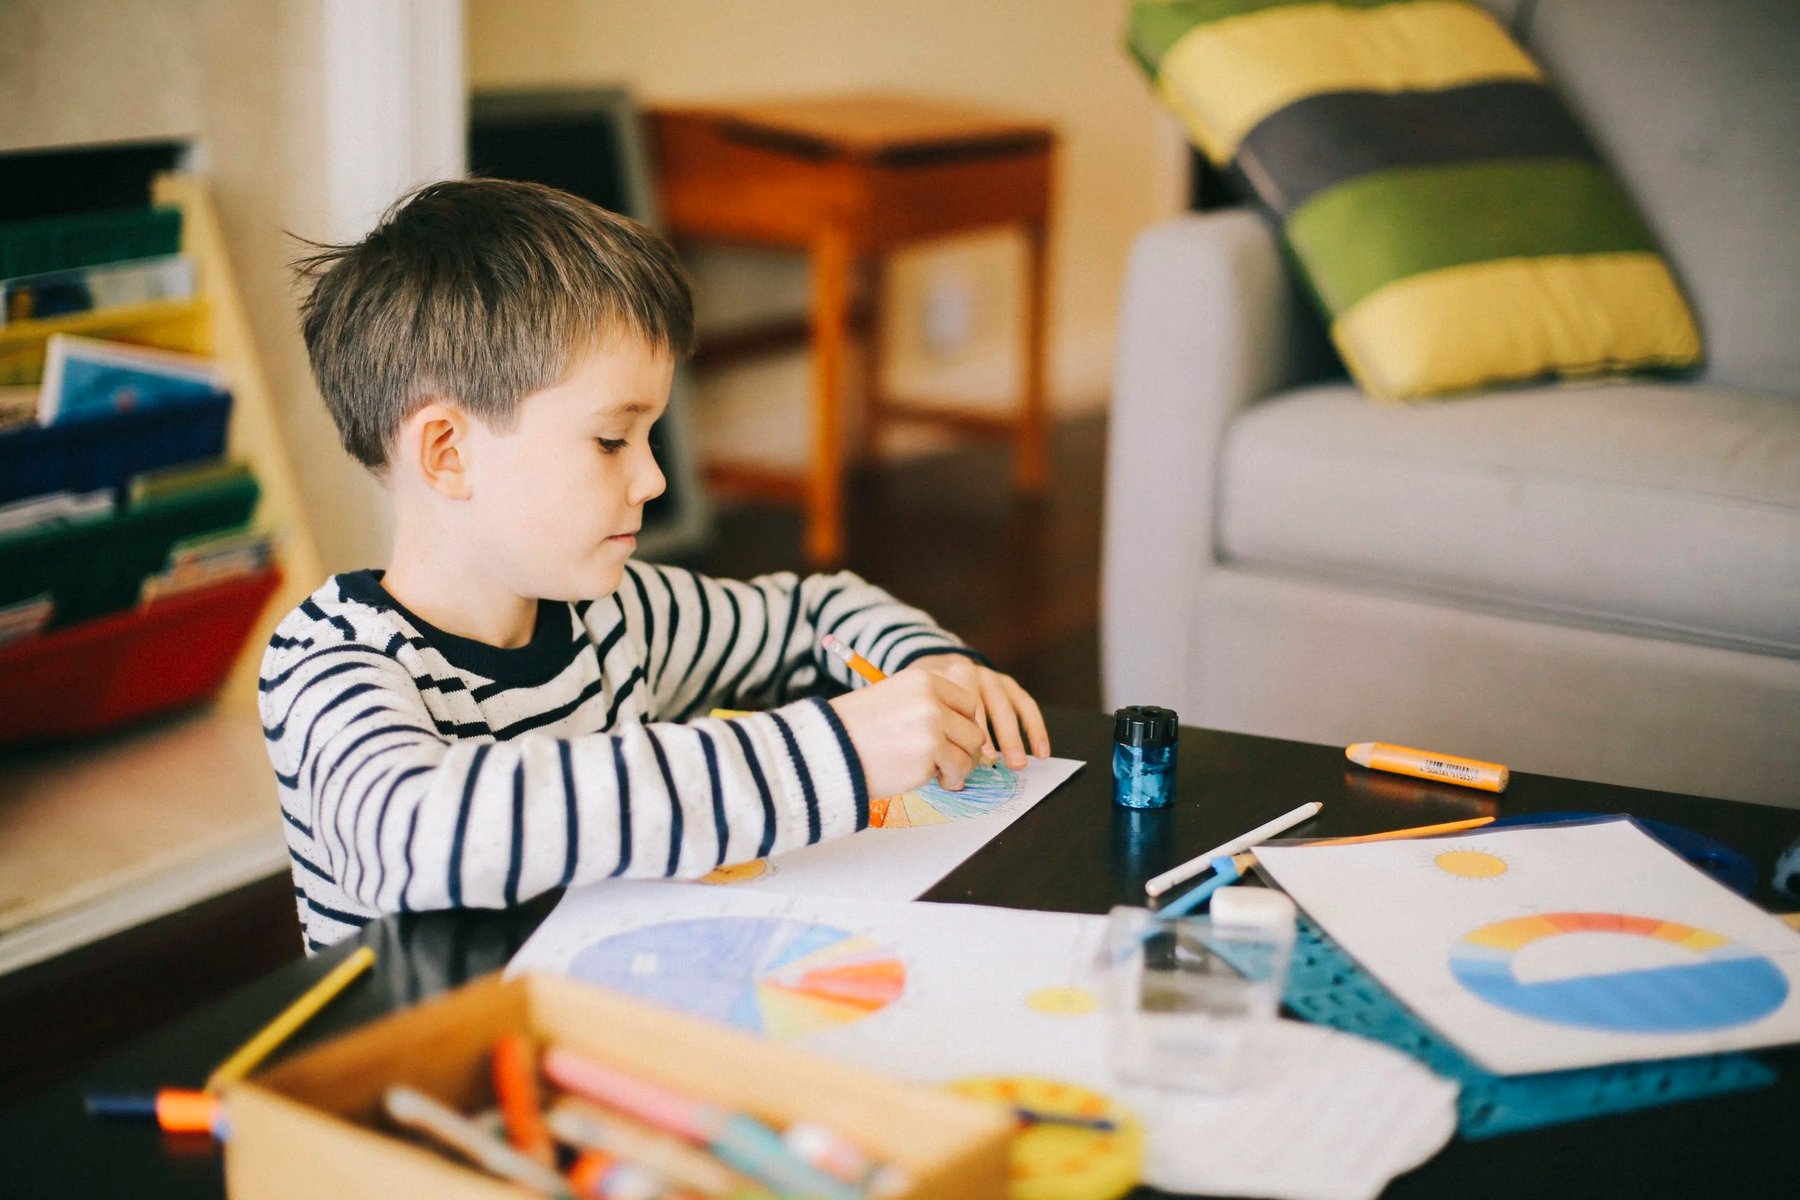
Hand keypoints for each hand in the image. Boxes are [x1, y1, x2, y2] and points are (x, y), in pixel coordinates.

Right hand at [828, 668, 987, 795]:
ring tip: (942, 772)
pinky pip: (959, 770)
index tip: (951, 740)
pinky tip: (937, 781)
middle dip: (965, 749)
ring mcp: (931, 726)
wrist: (828, 751)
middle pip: (973, 727)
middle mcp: (930, 699)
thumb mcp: (894, 700)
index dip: (963, 725)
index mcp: (922, 680)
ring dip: (961, 765)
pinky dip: (953, 779)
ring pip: (971, 749)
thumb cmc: (857, 731)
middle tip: (949, 762)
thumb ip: (929, 707)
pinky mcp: (929, 753)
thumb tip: (966, 728)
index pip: (967, 702)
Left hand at [913, 655, 1049, 770]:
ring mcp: (988, 676)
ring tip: (1018, 764)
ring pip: (1005, 706)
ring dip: (1012, 737)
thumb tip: (946, 775)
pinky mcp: (1008, 683)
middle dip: (989, 736)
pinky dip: (1035, 729)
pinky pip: (1026, 705)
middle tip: (994, 763)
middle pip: (979, 704)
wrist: (937, 669)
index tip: (968, 759)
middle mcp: (965, 673)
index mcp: (939, 679)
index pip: (952, 705)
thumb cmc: (927, 701)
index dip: (962, 732)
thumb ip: (931, 734)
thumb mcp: (920, 709)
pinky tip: (1042, 752)